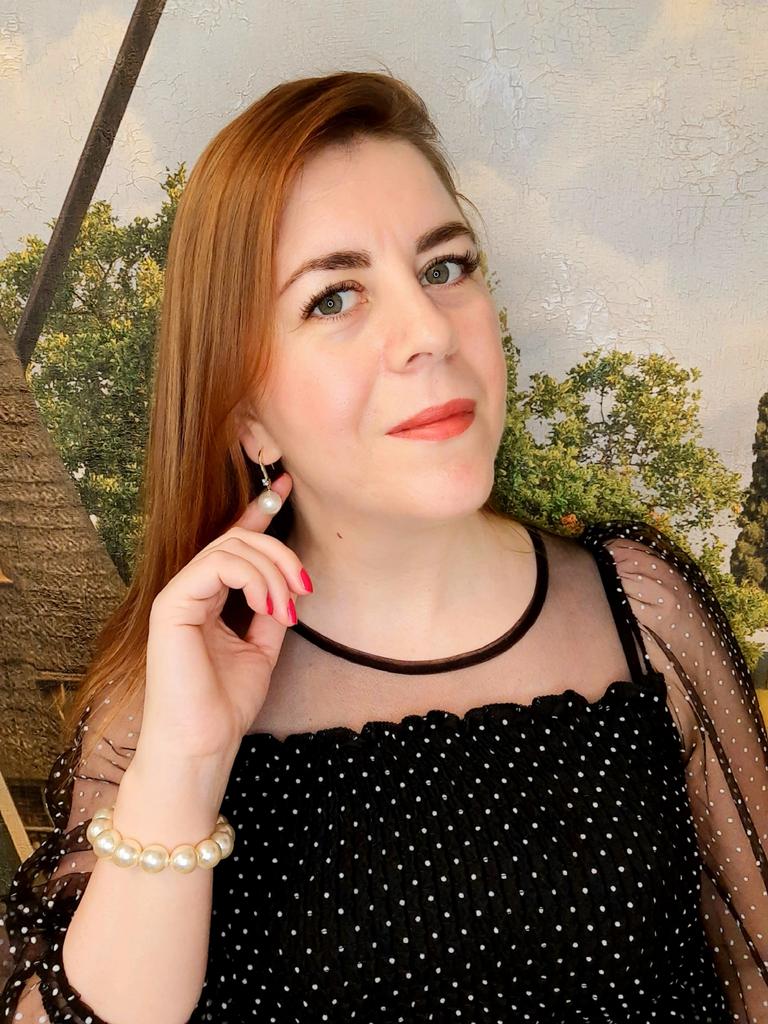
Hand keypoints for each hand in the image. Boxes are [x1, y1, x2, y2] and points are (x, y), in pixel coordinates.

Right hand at [139, 473, 309, 760]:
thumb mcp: (263, 648)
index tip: (285, 487)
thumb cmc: (226, 704)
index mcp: (209, 598)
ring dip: (271, 571)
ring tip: (286, 608)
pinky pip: (216, 565)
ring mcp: (178, 596)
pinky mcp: (172, 604)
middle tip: (304, 586)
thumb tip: (291, 582)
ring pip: (230, 548)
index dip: (258, 512)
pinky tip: (267, 605)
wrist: (202, 744)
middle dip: (280, 552)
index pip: (233, 543)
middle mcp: (190, 591)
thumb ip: (271, 610)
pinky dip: (252, 578)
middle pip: (238, 541)